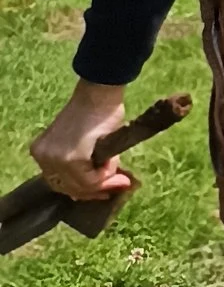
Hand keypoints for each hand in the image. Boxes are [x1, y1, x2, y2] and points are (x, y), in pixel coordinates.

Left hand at [29, 81, 132, 201]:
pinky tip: (113, 162)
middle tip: (118, 185)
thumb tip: (100, 190)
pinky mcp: (70, 158)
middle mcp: (43, 157)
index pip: (60, 183)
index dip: (84, 190)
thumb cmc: (96, 113)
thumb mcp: (83, 144)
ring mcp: (55, 159)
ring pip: (80, 186)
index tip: (103, 192)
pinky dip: (105, 175)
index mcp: (41, 152)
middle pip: (69, 188)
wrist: (99, 94)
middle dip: (95, 190)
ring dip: (103, 181)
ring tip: (119, 175)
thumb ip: (84, 166)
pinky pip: (90, 179)